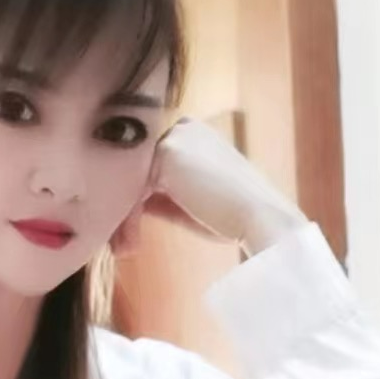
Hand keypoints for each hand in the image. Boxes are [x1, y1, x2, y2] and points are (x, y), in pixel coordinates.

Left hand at [111, 117, 307, 257]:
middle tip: (121, 247)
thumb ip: (165, 194)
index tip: (130, 236)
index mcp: (194, 134)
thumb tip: (130, 206)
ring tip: (124, 250)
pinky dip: (129, 218)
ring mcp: (174, 137)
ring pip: (130, 181)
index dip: (137, 203)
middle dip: (126, 211)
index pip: (150, 167)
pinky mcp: (165, 154)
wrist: (259, 216)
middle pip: (136, 171)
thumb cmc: (233, 215)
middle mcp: (183, 128)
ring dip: (124, 219)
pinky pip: (132, 188)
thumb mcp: (193, 200)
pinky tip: (132, 244)